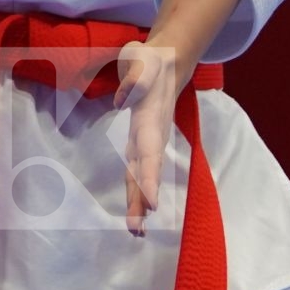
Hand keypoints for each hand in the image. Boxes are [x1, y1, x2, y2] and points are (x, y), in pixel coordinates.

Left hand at [113, 38, 184, 236]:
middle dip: (142, 200)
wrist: (168, 61)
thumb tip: (121, 100)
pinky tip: (137, 212)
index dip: (151, 179)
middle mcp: (151, 134)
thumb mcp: (143, 59)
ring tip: (136, 231)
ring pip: (142, 174)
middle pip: (147, 172)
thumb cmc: (151, 60)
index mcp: (150, 119)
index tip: (152, 204)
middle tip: (137, 230)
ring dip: (139, 202)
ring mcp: (148, 140)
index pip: (150, 153)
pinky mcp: (143, 141)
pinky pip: (138, 170)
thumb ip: (136, 78)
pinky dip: (137, 191)